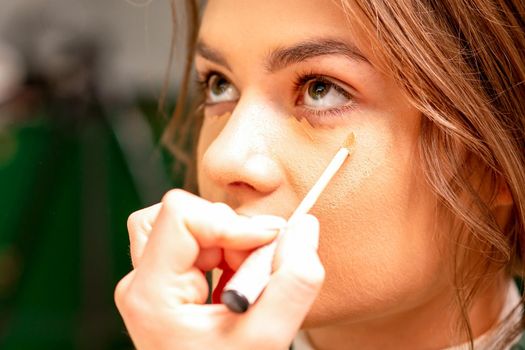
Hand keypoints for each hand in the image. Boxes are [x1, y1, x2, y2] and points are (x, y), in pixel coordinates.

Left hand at [114, 189, 324, 349]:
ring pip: (189, 224)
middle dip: (229, 233)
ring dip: (227, 242)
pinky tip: (237, 282)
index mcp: (152, 295)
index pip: (179, 216)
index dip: (230, 221)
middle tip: (254, 266)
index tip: (268, 241)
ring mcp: (152, 281)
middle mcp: (142, 282)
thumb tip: (305, 228)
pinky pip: (196, 241)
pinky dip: (225, 252)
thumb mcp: (267, 338)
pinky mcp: (167, 280)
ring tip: (246, 277)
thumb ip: (293, 282)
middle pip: (181, 216)